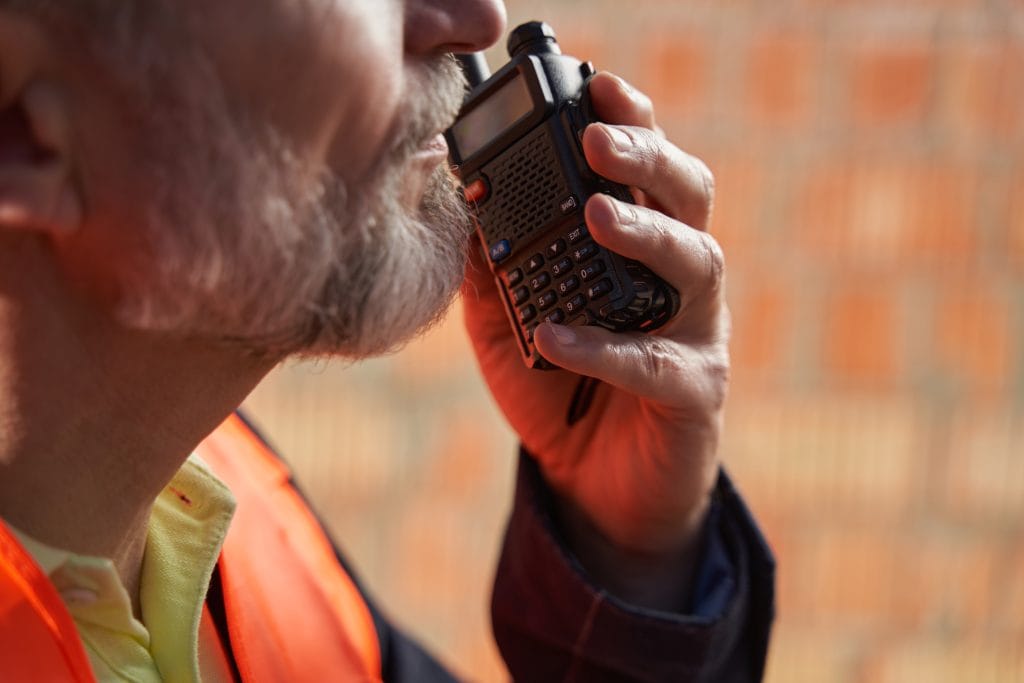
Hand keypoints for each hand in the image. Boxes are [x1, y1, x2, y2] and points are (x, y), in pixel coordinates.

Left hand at [462, 72, 727, 609]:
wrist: (593, 485)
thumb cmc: (558, 390)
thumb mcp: (510, 321)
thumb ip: (494, 268)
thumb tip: (460, 205)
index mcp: (639, 247)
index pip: (646, 169)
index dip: (631, 122)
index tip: (596, 85)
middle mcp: (678, 278)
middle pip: (688, 195)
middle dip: (647, 157)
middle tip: (598, 137)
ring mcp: (697, 333)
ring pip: (695, 264)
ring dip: (644, 232)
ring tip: (594, 213)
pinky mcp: (696, 394)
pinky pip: (657, 364)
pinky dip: (605, 347)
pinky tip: (555, 337)